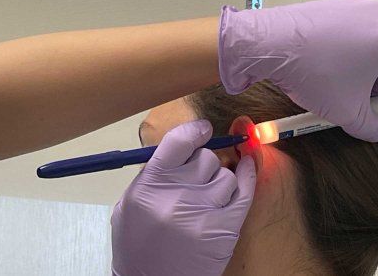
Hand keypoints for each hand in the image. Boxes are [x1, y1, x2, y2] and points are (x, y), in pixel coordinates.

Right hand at [111, 120, 255, 275]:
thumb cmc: (137, 247)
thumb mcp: (129, 206)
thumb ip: (152, 176)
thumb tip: (180, 150)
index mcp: (149, 185)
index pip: (178, 142)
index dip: (194, 131)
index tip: (202, 130)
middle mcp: (176, 196)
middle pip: (205, 158)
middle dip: (204, 163)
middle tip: (197, 178)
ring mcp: (202, 212)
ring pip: (227, 176)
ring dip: (220, 180)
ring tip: (208, 196)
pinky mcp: (224, 229)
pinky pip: (245, 192)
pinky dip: (248, 176)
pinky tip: (247, 168)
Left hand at [217, 0, 377, 141]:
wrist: (268, 43)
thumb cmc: (314, 75)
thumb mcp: (346, 112)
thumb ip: (370, 126)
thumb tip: (375, 128)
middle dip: (377, 90)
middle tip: (353, 106)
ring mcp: (358, 8)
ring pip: (370, 51)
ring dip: (359, 74)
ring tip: (331, 87)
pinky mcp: (335, 6)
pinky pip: (350, 37)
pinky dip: (343, 57)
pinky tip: (321, 68)